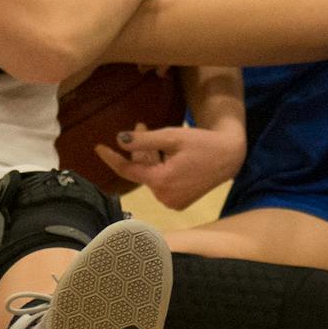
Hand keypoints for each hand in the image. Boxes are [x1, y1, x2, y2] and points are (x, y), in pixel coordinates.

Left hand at [95, 121, 244, 212]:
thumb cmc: (201, 143)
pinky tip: (165, 153)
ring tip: (152, 132)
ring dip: (150, 157)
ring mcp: (172, 202)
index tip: (97, 147)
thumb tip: (118, 140)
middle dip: (139, 150)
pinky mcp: (179, 203)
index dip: (111, 158)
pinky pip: (161, 184)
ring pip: (151, 176)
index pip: (127, 170)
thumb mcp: (172, 137)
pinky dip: (159, 168)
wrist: (230, 157)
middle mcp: (164, 197)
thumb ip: (144, 141)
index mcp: (161, 181)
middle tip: (141, 125)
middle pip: (141, 171)